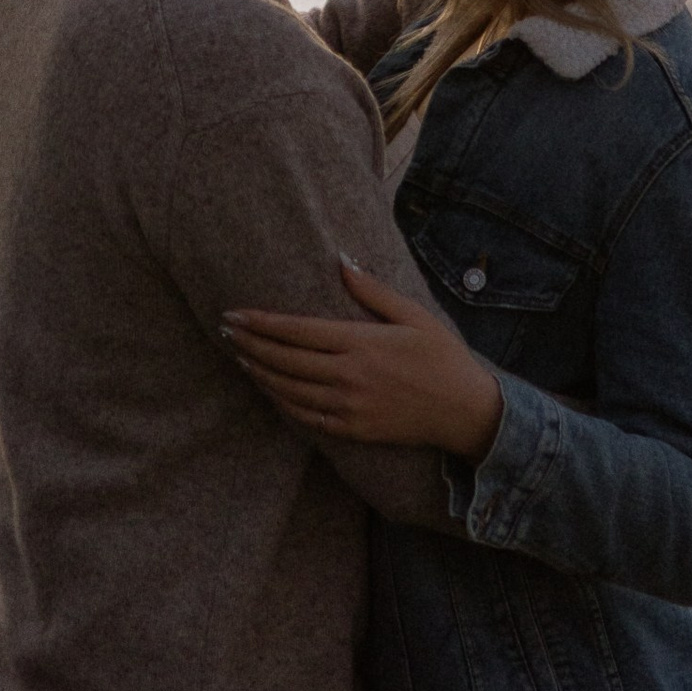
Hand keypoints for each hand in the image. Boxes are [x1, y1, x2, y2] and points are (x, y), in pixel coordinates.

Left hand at [224, 262, 504, 461]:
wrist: (465, 411)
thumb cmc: (442, 357)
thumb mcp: (413, 315)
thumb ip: (372, 291)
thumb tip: (342, 261)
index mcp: (360, 343)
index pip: (297, 331)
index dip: (261, 323)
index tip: (236, 314)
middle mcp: (348, 376)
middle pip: (284, 360)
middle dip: (251, 345)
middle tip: (227, 332)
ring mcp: (347, 407)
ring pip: (289, 391)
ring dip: (260, 373)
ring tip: (240, 358)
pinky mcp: (352, 430)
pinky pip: (306, 418)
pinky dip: (282, 402)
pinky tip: (271, 390)